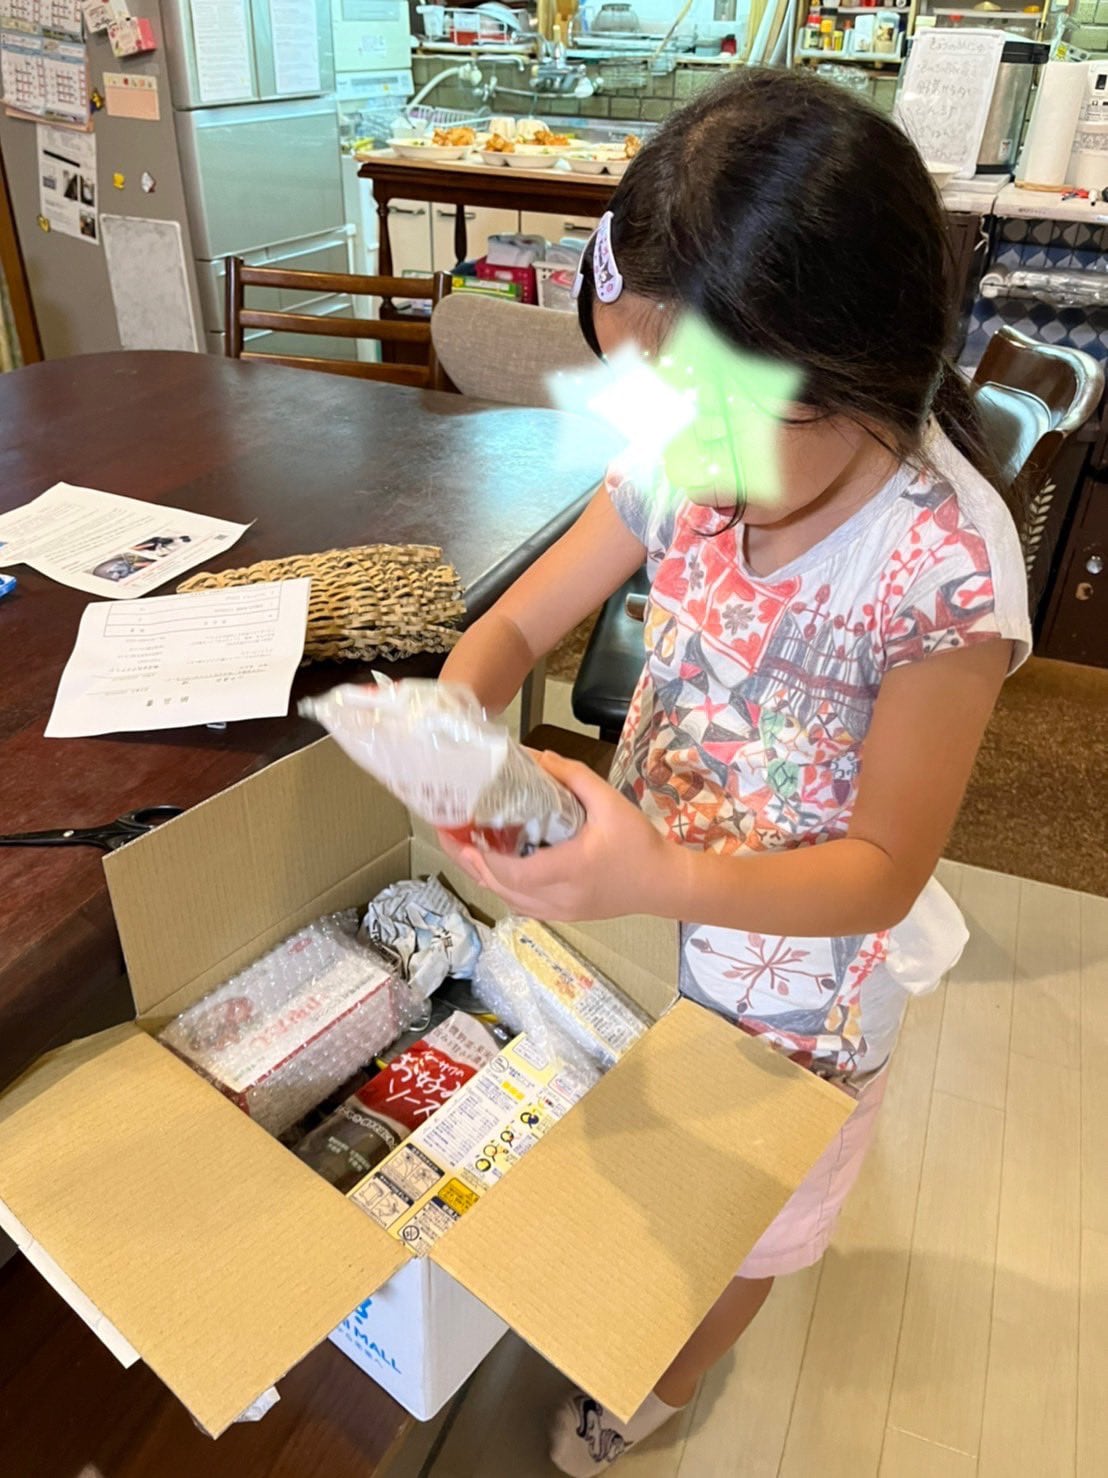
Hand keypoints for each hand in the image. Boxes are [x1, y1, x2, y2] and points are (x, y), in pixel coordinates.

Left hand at [442, 750, 675, 921]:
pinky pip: (521, 904)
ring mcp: (560, 911)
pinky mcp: (563, 915)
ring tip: (463, 846)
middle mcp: (560, 897)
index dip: (484, 855)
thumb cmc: (639, 843)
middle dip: (469, 862)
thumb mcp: (610, 802)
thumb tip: (536, 757)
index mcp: (570, 869)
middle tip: (447, 832)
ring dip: (482, 875)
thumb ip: (574, 777)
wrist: (664, 885)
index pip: (514, 872)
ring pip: (508, 899)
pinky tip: (493, 865)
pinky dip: (501, 886)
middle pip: (501, 887)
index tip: (462, 831)